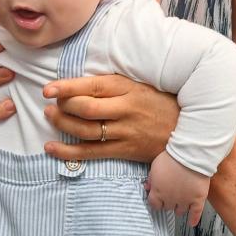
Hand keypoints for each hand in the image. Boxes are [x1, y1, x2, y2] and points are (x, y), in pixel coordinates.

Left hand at [41, 74, 178, 162]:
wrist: (187, 131)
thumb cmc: (159, 103)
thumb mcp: (139, 85)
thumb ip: (112, 84)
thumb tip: (79, 83)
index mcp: (127, 88)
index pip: (92, 86)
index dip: (67, 87)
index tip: (48, 89)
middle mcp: (125, 110)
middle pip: (86, 109)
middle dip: (62, 107)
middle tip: (50, 104)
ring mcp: (125, 132)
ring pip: (85, 130)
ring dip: (62, 124)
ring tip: (49, 117)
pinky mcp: (124, 151)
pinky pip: (91, 153)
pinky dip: (68, 152)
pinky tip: (51, 148)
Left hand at [147, 151, 209, 225]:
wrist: (190, 156)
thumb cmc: (171, 158)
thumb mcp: (155, 166)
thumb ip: (151, 179)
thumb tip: (147, 188)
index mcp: (158, 192)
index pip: (154, 205)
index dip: (156, 202)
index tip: (158, 200)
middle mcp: (170, 199)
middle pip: (167, 207)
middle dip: (168, 202)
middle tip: (171, 197)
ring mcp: (184, 200)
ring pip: (180, 211)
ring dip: (179, 208)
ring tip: (181, 204)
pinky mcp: (197, 199)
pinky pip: (195, 213)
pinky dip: (193, 219)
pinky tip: (192, 223)